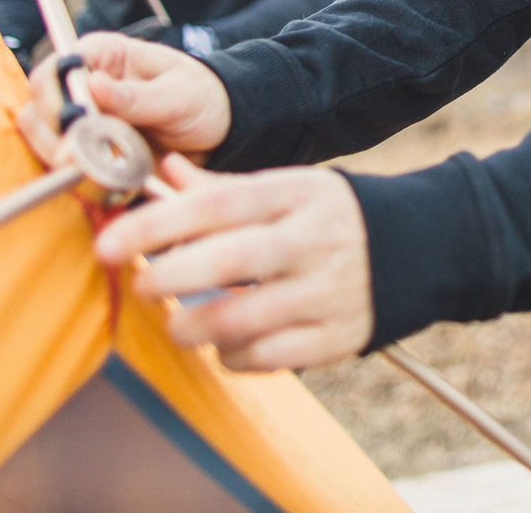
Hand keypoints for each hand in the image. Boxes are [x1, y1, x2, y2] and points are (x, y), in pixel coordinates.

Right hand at [17, 30, 231, 165]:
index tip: (73, 125)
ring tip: (99, 176)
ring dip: (64, 164)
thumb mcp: (178, 94)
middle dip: (54, 139)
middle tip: (81, 160)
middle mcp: (80, 87)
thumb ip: (137, 95)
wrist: (217, 130)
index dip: (54, 99)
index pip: (53, 71)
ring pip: (42, 144)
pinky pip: (64, 169)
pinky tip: (104, 190)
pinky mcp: (85, 153)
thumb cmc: (201, 97)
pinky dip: (77, 182)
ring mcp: (79, 122)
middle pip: (37, 111)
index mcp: (100, 56)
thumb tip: (93, 84)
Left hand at [96, 154, 373, 370]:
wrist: (421, 246)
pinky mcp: (336, 338)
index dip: (157, 223)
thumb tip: (162, 172)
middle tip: (140, 285)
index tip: (109, 243)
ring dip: (193, 328)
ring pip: (243, 320)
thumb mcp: (287, 187)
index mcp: (294, 193)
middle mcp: (312, 240)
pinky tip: (225, 344)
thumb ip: (222, 186)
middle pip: (229, 259)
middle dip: (169, 277)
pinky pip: (268, 358)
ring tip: (178, 324)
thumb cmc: (330, 216)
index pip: (217, 203)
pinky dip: (233, 357)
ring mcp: (326, 292)